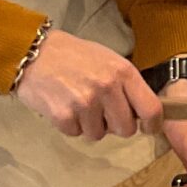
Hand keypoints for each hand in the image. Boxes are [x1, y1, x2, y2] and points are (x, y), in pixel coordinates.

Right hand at [13, 28, 163, 140]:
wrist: (34, 52)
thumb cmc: (74, 55)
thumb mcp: (108, 60)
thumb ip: (126, 84)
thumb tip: (140, 112)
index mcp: (123, 72)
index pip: (151, 108)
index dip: (152, 124)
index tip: (148, 127)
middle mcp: (107, 88)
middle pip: (126, 129)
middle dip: (116, 125)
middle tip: (103, 112)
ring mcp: (85, 104)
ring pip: (99, 134)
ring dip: (90, 124)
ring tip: (79, 103)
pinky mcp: (63, 116)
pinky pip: (76, 133)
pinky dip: (71, 124)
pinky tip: (64, 105)